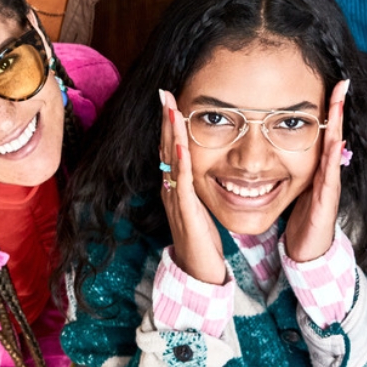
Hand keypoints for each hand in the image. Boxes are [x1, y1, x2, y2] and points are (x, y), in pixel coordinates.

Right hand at [159, 90, 224, 283]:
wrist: (198, 274)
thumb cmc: (203, 242)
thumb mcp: (200, 208)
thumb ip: (198, 189)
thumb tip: (203, 170)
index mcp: (176, 187)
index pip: (170, 148)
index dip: (169, 124)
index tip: (170, 99)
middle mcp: (171, 190)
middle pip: (165, 148)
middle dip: (165, 119)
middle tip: (164, 92)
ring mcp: (175, 200)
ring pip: (170, 160)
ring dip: (170, 133)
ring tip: (170, 108)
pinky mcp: (185, 212)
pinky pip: (182, 182)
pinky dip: (180, 161)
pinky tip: (181, 144)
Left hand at [283, 80, 347, 261]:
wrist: (308, 251)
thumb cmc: (302, 219)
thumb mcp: (295, 188)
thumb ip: (292, 169)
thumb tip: (281, 149)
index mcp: (317, 168)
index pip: (323, 133)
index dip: (328, 110)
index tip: (332, 84)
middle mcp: (327, 172)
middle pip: (333, 134)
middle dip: (338, 109)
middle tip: (342, 83)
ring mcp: (329, 185)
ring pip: (334, 149)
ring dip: (338, 125)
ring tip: (340, 101)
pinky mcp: (326, 200)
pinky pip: (330, 174)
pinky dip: (333, 156)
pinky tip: (336, 140)